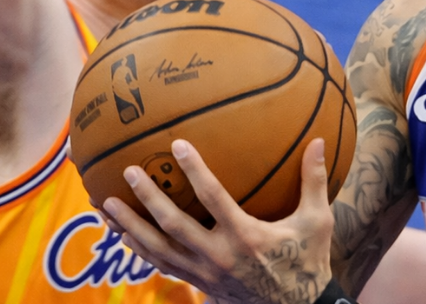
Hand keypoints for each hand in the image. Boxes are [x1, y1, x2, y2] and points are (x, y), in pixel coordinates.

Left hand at [103, 138, 333, 303]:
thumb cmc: (307, 260)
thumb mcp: (317, 222)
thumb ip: (314, 181)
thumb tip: (320, 141)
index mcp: (245, 236)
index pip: (213, 198)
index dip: (194, 172)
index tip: (177, 146)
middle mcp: (218, 255)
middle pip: (172, 225)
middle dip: (147, 198)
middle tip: (128, 172)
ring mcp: (204, 273)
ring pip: (157, 249)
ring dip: (129, 226)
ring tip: (105, 204)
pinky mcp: (198, 283)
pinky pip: (162, 265)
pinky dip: (139, 249)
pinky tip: (122, 234)